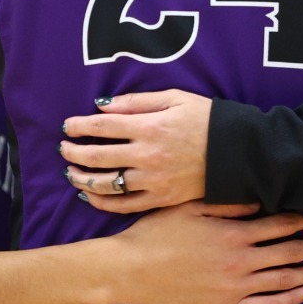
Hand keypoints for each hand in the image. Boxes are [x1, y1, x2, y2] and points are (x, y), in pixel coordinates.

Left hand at [60, 90, 210, 212]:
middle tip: (64, 149)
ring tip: (70, 173)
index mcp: (149, 127)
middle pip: (97, 157)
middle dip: (73, 152)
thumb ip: (136, 102)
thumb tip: (102, 105)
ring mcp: (153, 180)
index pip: (101, 127)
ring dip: (82, 178)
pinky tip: (90, 195)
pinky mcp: (161, 199)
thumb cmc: (207, 120)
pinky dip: (102, 202)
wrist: (238, 152)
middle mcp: (147, 155)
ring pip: (106, 184)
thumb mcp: (174, 98)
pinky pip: (124, 205)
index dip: (78, 126)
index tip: (67, 126)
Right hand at [104, 201, 302, 303]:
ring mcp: (236, 287)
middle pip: (291, 253)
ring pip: (285, 280)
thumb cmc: (156, 234)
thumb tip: (259, 200)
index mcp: (233, 234)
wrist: (132, 271)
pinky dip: (290, 300)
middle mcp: (241, 261)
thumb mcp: (189, 208)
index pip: (281, 224)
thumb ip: (226, 204)